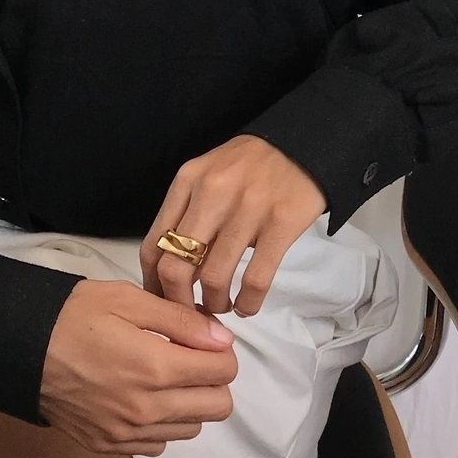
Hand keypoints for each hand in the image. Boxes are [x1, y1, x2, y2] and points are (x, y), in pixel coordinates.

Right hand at [39, 279, 237, 456]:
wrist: (19, 347)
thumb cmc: (73, 315)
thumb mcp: (129, 299)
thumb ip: (182, 320)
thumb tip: (223, 339)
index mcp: (155, 367)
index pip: (224, 371)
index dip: (221, 350)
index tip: (203, 338)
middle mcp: (146, 409)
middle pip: (217, 406)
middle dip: (213, 378)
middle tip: (190, 355)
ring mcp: (126, 433)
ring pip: (192, 429)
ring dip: (190, 402)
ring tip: (165, 374)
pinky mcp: (108, 445)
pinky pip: (159, 444)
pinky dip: (162, 423)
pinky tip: (143, 396)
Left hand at [139, 134, 327, 316]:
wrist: (303, 143)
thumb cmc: (249, 166)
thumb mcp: (208, 175)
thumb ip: (187, 213)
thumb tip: (170, 270)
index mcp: (188, 181)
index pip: (154, 244)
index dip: (153, 283)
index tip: (162, 301)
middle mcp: (212, 192)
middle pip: (175, 266)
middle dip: (178, 302)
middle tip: (190, 314)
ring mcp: (248, 207)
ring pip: (214, 278)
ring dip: (215, 305)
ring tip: (222, 306)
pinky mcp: (282, 222)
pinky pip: (255, 278)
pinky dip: (248, 303)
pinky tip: (248, 305)